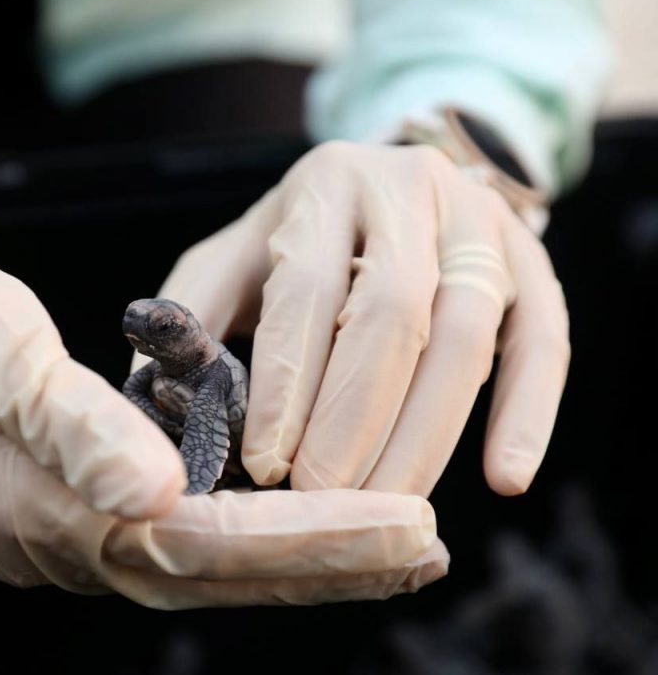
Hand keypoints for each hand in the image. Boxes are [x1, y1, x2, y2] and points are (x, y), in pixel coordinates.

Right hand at [0, 185, 447, 607]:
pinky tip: (289, 517)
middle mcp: (57, 538)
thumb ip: (69, 425)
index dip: (309, 539)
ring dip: (294, 558)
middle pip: (211, 572)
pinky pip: (167, 536)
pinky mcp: (60, 500)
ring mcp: (56, 528)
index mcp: (42, 506)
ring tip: (391, 544)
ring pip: (196, 563)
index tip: (408, 524)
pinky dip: (242, 535)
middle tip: (430, 548)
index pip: (200, 542)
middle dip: (325, 565)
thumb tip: (155, 492)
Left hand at [141, 142, 568, 496]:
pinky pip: (545, 340)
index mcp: (321, 186)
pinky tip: (505, 478)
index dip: (291, 384)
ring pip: (468, 335)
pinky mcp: (532, 261)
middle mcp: (407, 189)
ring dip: (427, 433)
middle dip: (355, 420)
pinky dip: (529, 411)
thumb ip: (192, 313)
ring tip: (389, 507)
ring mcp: (479, 221)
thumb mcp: (233, 258)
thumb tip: (146, 391)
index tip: (268, 466)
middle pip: (392, 313)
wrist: (391, 183)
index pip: (307, 290)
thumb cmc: (298, 240)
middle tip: (323, 500)